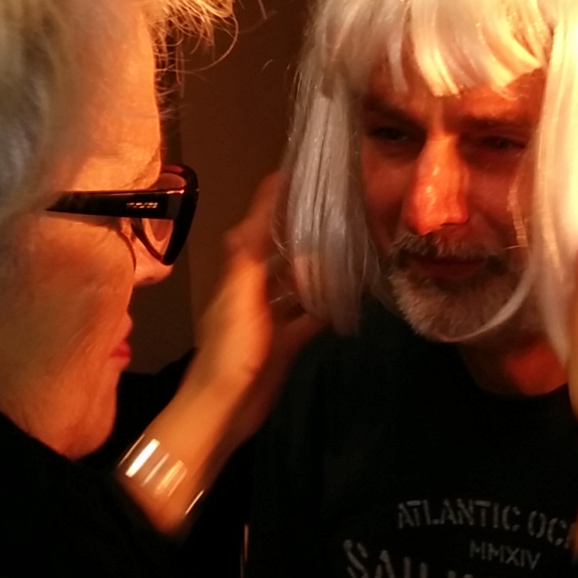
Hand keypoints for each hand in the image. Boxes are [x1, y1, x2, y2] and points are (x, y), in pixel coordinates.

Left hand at [125, 173, 324, 534]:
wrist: (223, 410)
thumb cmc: (229, 351)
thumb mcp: (240, 294)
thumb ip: (253, 249)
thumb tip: (268, 198)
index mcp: (238, 267)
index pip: (260, 218)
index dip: (280, 193)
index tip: (310, 168)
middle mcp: (253, 283)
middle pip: (283, 246)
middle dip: (307, 226)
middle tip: (345, 203)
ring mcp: (269, 313)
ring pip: (299, 280)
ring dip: (321, 265)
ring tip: (355, 242)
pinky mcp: (284, 340)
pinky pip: (309, 315)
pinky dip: (327, 305)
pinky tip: (352, 294)